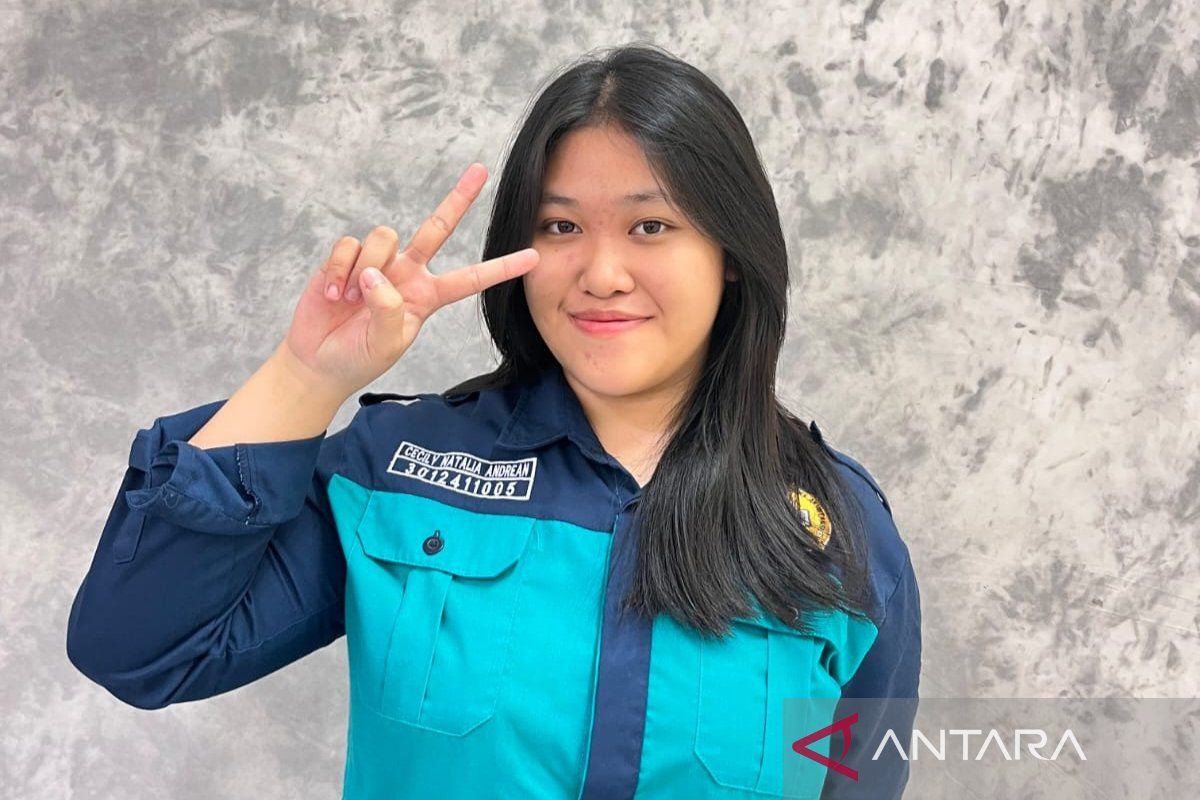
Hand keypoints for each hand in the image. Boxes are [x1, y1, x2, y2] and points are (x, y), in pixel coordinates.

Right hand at [279, 163, 538, 396]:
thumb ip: (388, 310)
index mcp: (428, 297)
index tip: (533, 257)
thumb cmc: (358, 357)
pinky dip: (340, 270)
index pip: (470, 279)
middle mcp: (408, 273)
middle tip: (481, 170)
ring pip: (384, 237)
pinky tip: (333, 294)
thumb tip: (376, 273)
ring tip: (350, 300)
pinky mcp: (346, 258)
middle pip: (437, 227)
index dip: (501, 268)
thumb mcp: (386, 343)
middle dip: (458, 198)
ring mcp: (378, 263)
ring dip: (366, 268)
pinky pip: (349, 246)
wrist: (319, 362)